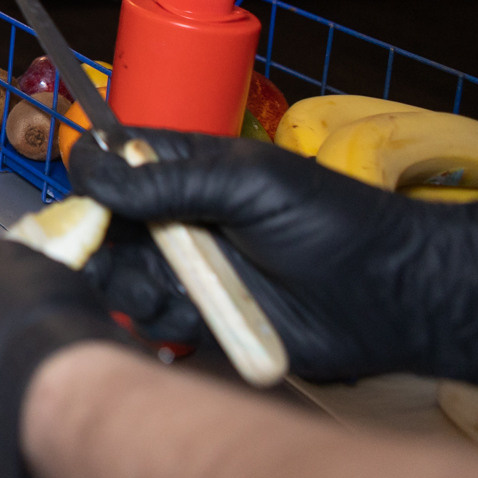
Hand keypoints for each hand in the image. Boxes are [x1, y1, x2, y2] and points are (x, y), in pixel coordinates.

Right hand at [71, 128, 477, 386]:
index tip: (89, 195)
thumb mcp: (247, 183)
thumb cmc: (327, 220)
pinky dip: (153, 319)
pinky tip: (182, 315)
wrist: (387, 293)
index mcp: (185, 168)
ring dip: (122, 282)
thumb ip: (168, 182)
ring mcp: (185, 269)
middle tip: (102, 252)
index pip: (114, 159)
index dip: (92, 172)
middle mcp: (176, 216)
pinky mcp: (198, 317)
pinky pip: (151, 318)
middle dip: (93, 237)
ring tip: (155, 289)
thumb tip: (91, 175)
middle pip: (103, 221)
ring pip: (118, 273)